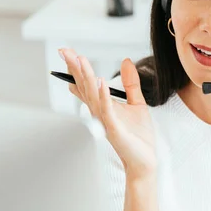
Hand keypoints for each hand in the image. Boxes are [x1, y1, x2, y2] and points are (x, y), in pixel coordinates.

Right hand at [59, 48, 156, 180]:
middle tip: (65, 51)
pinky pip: (107, 110)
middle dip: (75, 68)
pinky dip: (103, 96)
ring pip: (93, 95)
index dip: (77, 69)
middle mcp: (100, 112)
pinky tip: (101, 82)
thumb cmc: (139, 136)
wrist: (145, 159)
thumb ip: (131, 83)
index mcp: (104, 106)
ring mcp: (105, 120)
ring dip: (86, 77)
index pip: (87, 85)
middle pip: (85, 86)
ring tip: (81, 60)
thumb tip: (126, 61)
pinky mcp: (114, 128)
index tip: (69, 54)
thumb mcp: (137, 103)